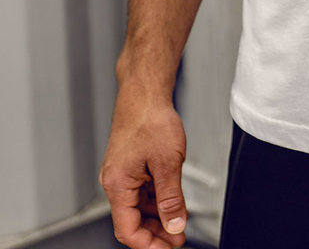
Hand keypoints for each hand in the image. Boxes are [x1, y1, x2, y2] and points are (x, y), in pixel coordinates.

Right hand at [99, 91, 188, 247]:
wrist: (145, 90)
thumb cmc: (151, 119)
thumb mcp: (168, 163)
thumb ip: (171, 198)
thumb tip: (175, 225)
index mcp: (117, 185)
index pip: (128, 230)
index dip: (150, 244)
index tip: (170, 247)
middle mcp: (115, 181)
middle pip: (132, 221)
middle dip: (155, 233)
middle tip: (178, 237)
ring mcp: (122, 173)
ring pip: (137, 206)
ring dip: (157, 216)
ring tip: (179, 221)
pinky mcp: (130, 165)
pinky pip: (141, 191)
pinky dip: (155, 199)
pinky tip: (171, 199)